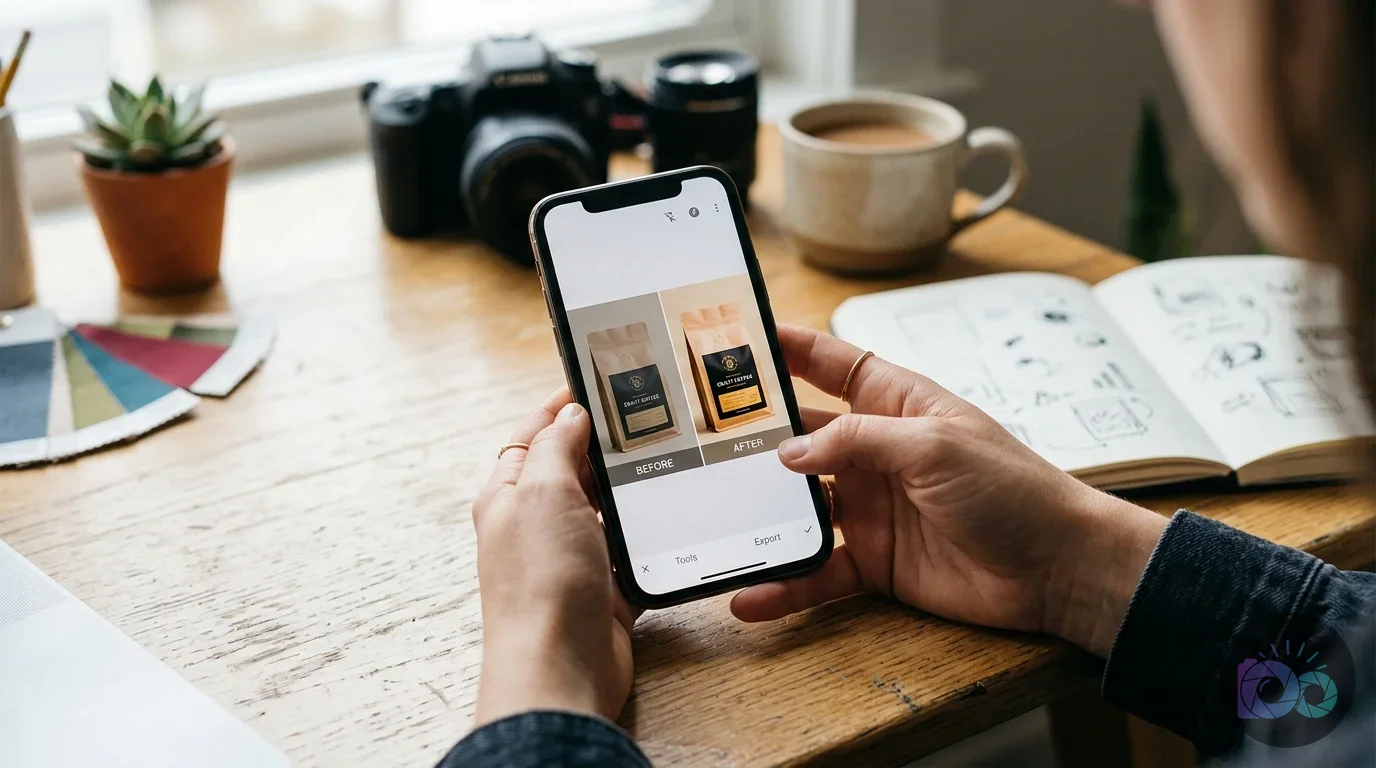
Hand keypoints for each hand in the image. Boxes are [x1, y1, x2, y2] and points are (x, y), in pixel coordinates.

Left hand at [472, 390, 640, 725]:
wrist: (562, 666)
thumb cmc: (540, 582)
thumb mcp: (543, 491)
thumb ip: (556, 446)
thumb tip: (569, 413)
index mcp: (509, 496)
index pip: (532, 436)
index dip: (561, 407)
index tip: (597, 383)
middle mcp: (537, 525)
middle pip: (573, 469)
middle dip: (605, 445)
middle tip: (647, 416)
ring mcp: (573, 558)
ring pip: (607, 509)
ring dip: (630, 490)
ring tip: (667, 457)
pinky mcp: (606, 588)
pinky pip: (632, 550)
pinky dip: (649, 535)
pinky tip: (672, 516)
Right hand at [730, 326, 1166, 656]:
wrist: (1057, 569)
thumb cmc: (1013, 489)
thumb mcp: (934, 445)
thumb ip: (859, 440)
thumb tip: (791, 451)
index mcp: (898, 405)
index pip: (833, 365)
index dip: (790, 349)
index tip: (739, 337)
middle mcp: (877, 453)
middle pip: (802, 437)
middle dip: (754, 436)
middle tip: (699, 437)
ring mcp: (872, 508)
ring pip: (799, 507)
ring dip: (759, 514)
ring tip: (708, 517)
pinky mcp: (874, 563)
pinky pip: (817, 572)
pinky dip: (784, 584)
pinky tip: (749, 594)